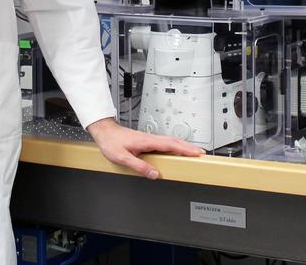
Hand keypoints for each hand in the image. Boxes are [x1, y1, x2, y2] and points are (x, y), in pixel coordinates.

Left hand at [87, 117, 203, 179]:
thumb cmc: (111, 142)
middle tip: (201, 153)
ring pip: (170, 141)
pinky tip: (175, 150)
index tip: (197, 153)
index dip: (185, 149)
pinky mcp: (146, 140)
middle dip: (189, 147)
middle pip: (174, 141)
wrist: (104, 132)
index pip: (170, 145)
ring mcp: (149, 139)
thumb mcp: (122, 157)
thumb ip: (139, 166)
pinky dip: (174, 145)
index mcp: (147, 141)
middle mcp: (150, 138)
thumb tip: (154, 174)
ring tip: (192, 152)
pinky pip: (164, 142)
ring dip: (183, 145)